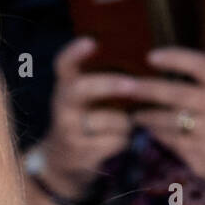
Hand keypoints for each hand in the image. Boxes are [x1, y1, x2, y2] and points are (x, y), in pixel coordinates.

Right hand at [38, 37, 133, 196]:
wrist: (61, 162)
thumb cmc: (85, 122)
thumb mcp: (85, 101)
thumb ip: (103, 86)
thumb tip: (143, 75)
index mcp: (65, 87)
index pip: (64, 65)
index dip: (75, 52)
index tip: (91, 42)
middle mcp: (62, 105)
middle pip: (80, 88)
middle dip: (108, 84)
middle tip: (132, 84)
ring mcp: (68, 129)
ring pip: (112, 120)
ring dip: (126, 124)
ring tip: (120, 128)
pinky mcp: (80, 151)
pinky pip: (117, 141)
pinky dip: (124, 142)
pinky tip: (114, 144)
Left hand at [127, 48, 204, 185]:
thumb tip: (160, 63)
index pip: (201, 65)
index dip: (176, 58)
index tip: (151, 57)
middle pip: (176, 94)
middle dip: (146, 89)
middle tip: (123, 86)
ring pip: (168, 122)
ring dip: (147, 117)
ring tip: (136, 115)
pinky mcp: (204, 160)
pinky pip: (173, 143)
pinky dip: (162, 135)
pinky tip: (155, 131)